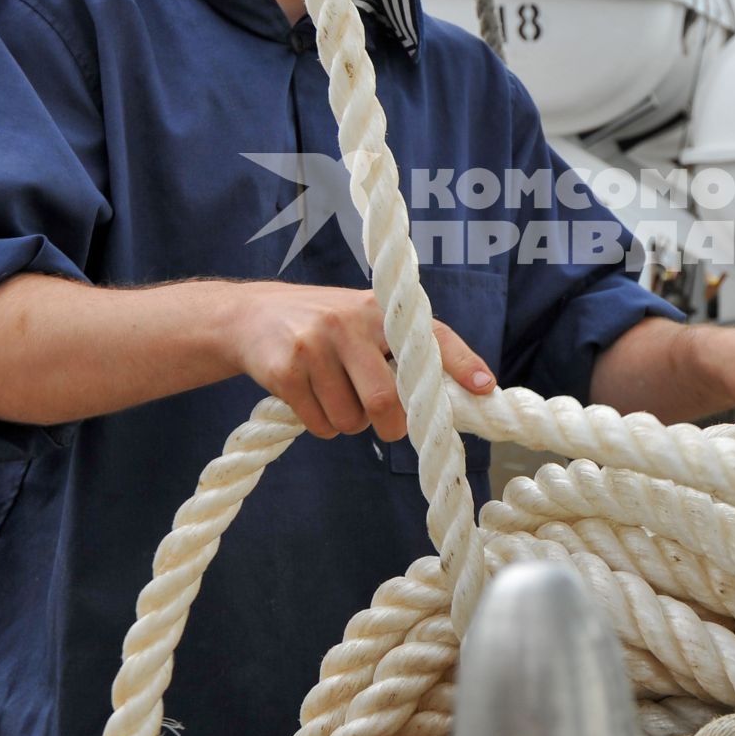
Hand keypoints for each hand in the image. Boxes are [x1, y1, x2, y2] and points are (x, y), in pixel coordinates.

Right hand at [225, 282, 492, 439]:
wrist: (250, 315)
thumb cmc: (325, 325)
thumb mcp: (364, 319)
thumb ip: (402, 348)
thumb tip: (459, 391)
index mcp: (380, 309)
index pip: (430, 336)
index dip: (461, 363)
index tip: (484, 388)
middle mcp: (350, 321)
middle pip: (387, 400)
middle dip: (391, 425)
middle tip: (384, 422)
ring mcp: (315, 345)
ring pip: (352, 420)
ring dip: (350, 425)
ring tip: (338, 397)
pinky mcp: (285, 370)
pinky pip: (319, 424)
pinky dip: (322, 426)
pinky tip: (311, 399)